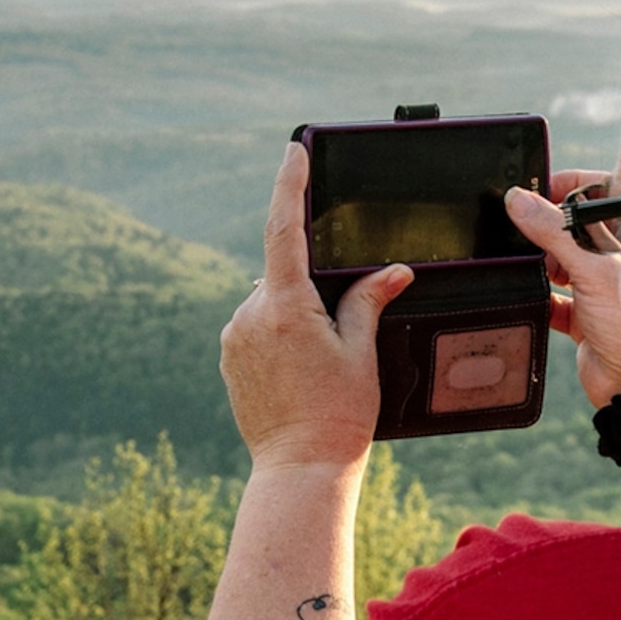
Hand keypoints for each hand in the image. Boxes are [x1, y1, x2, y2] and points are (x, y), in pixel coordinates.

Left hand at [220, 143, 411, 471]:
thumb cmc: (338, 415)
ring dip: (295, 314)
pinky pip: (255, 326)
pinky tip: (298, 372)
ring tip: (317, 366)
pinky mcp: (228, 356)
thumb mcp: (362, 353)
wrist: (299, 468)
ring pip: (269, 301)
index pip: (283, 229)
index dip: (289, 185)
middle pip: (284, 274)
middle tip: (337, 335)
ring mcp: (233, 336)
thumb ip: (369, 302)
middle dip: (312, 289)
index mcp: (286, 307)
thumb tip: (392, 272)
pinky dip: (278, 334)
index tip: (294, 151)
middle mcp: (250, 314)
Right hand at [505, 171, 620, 407]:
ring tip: (529, 262)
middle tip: (524, 223)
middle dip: (550, 224)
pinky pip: (553, 299)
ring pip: (563, 262)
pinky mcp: (583, 319)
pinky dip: (538, 296)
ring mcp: (601, 290)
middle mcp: (619, 261)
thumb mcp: (592, 270)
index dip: (576, 185)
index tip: (544, 186)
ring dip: (543, 261)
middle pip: (578, 228)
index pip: (606, 194)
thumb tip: (519, 199)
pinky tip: (527, 293)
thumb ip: (554, 233)